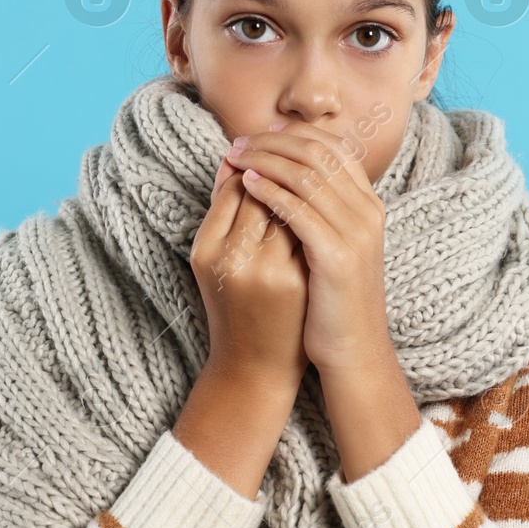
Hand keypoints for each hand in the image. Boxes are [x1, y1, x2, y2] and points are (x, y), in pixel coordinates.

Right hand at [188, 153, 310, 396]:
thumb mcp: (214, 259)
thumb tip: (235, 162)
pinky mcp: (298, 282)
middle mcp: (235, 259)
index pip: (236, 188)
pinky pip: (309, 233)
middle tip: (293, 170)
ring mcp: (270, 271)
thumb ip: (223, 210)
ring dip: (301, 192)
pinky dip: (315, 218)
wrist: (256, 365)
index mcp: (207, 250)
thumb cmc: (234, 305)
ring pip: (290, 210)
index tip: (268, 168)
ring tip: (305, 190)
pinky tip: (321, 214)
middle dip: (281, 175)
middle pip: (264, 194)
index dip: (256, 169)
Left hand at [225, 120, 393, 374]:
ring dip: (265, 160)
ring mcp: (356, 233)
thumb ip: (319, 210)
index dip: (296, 134)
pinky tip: (245, 186)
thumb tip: (285, 173)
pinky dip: (269, 192)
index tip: (262, 132)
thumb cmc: (334, 300)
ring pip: (306, 176)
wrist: (353, 349)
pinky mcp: (337, 256)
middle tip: (239, 142)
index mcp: (368, 205)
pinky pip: (297, 210)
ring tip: (235, 157)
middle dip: (274, 142)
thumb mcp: (333, 246)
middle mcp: (367, 212)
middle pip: (318, 154)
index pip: (334, 148)